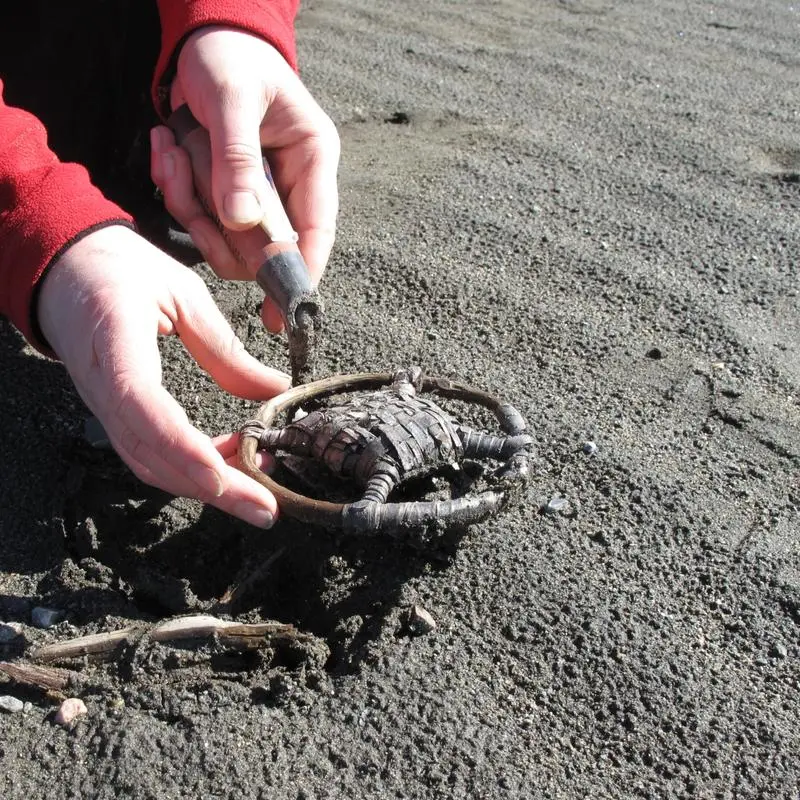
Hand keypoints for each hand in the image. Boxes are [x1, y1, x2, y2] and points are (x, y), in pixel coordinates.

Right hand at [37, 225, 288, 527]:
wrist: (66, 271)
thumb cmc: (124, 271)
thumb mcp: (183, 294)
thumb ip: (226, 348)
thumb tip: (277, 390)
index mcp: (115, 341)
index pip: (143, 406)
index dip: (183, 447)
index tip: (225, 476)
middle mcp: (101, 385)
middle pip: (151, 454)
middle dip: (211, 488)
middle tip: (265, 509)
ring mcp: (102, 407)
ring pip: (150, 464)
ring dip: (205, 485)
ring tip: (259, 489)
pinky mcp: (114, 415)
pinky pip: (149, 454)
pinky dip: (190, 469)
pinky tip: (229, 464)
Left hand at [150, 26, 339, 332]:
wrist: (205, 43)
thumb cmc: (230, 60)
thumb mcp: (233, 99)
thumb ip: (238, 159)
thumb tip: (242, 221)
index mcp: (311, 160)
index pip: (316, 230)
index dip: (301, 272)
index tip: (284, 312)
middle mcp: (290, 185)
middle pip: (263, 245)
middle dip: (219, 224)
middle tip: (187, 180)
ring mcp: (259, 193)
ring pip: (227, 237)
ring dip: (191, 201)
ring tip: (174, 149)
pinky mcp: (230, 194)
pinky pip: (202, 217)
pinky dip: (176, 187)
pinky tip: (169, 145)